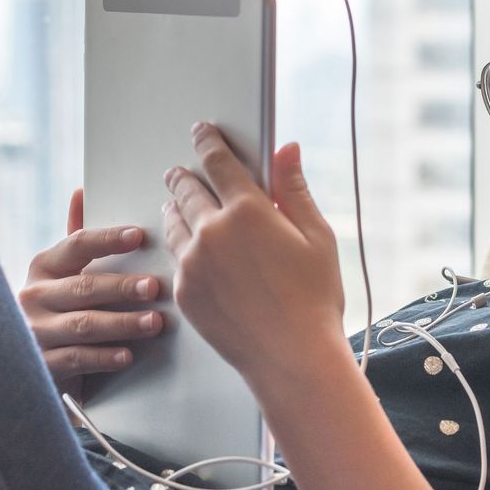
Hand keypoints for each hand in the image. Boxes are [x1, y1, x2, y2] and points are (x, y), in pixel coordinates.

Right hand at [19, 188, 162, 400]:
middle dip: (122, 287)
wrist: (28, 364)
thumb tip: (81, 191)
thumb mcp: (63, 274)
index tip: (138, 235)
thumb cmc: (59, 309)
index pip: (77, 245)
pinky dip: (104, 357)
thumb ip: (77, 239)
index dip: (108, 239)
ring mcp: (35, 331)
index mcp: (44, 266)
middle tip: (155, 287)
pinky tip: (128, 355)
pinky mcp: (42, 364)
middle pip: (84, 287)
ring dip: (123, 323)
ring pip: (84, 324)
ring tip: (154, 322)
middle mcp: (34, 296)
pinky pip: (76, 358)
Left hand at [161, 122, 346, 382]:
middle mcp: (213, 232)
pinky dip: (179, 244)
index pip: (218, 161)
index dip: (208, 141)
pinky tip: (188, 246)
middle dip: (184, 174)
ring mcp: (193, 263)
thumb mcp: (316, 237)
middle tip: (182, 170)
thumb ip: (294, 189)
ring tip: (179, 204)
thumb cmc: (314, 299)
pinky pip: (174, 256)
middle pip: (187, 188)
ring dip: (175, 206)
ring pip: (173, 221)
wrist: (291, 357)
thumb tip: (287, 150)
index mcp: (249, 211)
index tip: (202, 132)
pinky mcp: (184, 291)